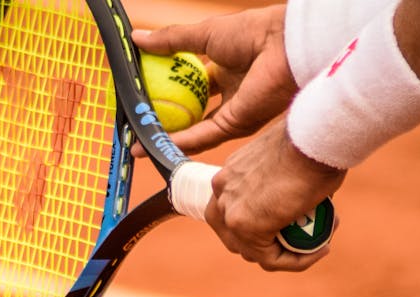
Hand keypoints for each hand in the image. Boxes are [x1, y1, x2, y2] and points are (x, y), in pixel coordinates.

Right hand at [131, 5, 297, 155]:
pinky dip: (179, 141)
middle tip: (137, 123)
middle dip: (164, 119)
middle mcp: (229, 93)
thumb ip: (170, 41)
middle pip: (191, 111)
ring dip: (167, 136)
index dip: (165, 89)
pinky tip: (156, 142)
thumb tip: (136, 39)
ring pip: (194, 129)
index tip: (141, 94)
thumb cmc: (251, 32)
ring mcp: (233, 111)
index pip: (189, 84)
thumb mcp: (203, 34)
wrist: (283, 46)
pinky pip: (203, 136)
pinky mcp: (236, 125)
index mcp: (224, 68)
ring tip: (138, 142)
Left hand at [206, 119, 345, 271]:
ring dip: (287, 254)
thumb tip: (299, 199)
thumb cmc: (312, 141)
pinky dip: (296, 261)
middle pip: (236, 237)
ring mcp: (230, 210)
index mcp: (229, 174)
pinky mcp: (245, 226)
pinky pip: (271, 259)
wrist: (313, 137)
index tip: (294, 225)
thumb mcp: (290, 160)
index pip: (234, 212)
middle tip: (303, 240)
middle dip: (269, 245)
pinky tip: (321, 249)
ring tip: (319, 243)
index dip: (261, 226)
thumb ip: (283, 182)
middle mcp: (222, 192)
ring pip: (254, 252)